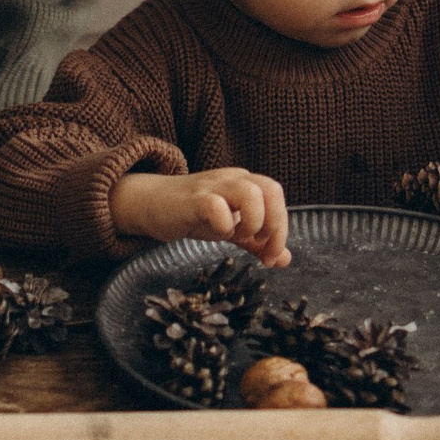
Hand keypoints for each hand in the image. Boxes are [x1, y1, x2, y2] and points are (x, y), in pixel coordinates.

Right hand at [110, 165, 291, 265]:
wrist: (153, 204)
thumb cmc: (195, 214)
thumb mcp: (232, 228)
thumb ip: (257, 242)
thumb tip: (285, 259)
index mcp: (246, 183)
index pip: (277, 196)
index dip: (282, 229)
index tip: (272, 258)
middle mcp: (233, 179)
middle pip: (272, 189)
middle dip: (275, 225)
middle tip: (262, 249)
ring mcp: (213, 187)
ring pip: (250, 192)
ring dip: (254, 222)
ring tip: (241, 239)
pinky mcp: (194, 199)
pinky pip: (217, 206)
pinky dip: (224, 225)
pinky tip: (217, 234)